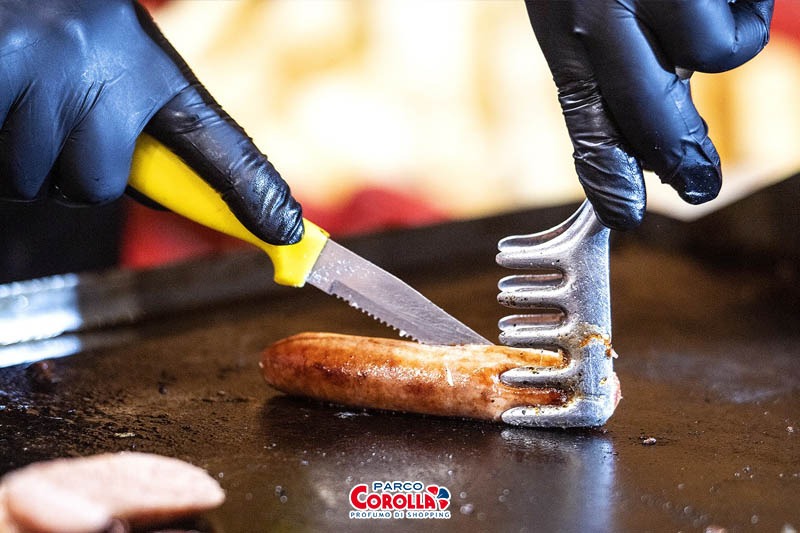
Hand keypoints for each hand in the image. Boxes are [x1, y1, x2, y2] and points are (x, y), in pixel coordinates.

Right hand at [0, 0, 302, 244]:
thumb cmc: (58, 27)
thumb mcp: (114, 62)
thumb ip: (144, 126)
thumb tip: (170, 198)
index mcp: (148, 62)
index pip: (216, 141)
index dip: (251, 192)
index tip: (285, 230)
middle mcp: (104, 62)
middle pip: (99, 186)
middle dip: (77, 176)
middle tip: (58, 128)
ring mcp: (45, 68)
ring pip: (37, 182)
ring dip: (25, 163)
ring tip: (20, 101)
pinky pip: (0, 169)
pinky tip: (2, 103)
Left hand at [525, 0, 772, 229]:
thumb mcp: (587, 7)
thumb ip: (620, 62)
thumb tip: (662, 139)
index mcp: (566, 25)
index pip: (587, 115)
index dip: (607, 173)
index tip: (623, 214)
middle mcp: (604, 6)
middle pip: (652, 111)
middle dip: (679, 154)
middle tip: (698, 185)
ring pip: (714, 53)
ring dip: (714, 38)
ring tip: (691, 3)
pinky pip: (749, 15)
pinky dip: (746, 4)